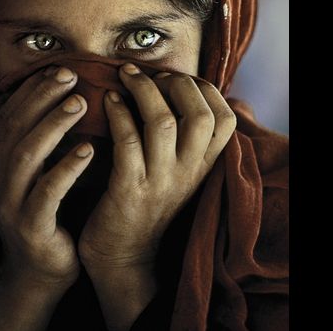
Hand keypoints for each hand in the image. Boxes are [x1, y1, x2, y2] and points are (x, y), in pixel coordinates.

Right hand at [0, 65, 93, 329]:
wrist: (39, 271)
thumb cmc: (47, 213)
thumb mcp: (38, 172)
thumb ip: (43, 139)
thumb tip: (70, 93)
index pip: (9, 115)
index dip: (34, 90)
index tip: (62, 69)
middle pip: (16, 127)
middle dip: (43, 98)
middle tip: (73, 77)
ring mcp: (8, 204)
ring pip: (27, 155)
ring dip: (54, 125)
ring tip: (81, 105)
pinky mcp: (30, 226)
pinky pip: (47, 192)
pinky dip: (67, 168)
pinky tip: (88, 150)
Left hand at [77, 63, 235, 328]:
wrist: (121, 259)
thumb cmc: (146, 204)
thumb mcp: (179, 174)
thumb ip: (187, 141)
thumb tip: (185, 91)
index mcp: (203, 168)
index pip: (224, 119)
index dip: (204, 89)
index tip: (174, 78)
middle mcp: (188, 174)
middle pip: (200, 114)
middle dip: (175, 82)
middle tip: (149, 74)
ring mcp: (160, 183)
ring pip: (163, 122)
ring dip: (143, 90)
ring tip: (125, 76)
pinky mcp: (128, 191)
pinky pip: (127, 141)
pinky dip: (118, 113)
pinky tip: (108, 100)